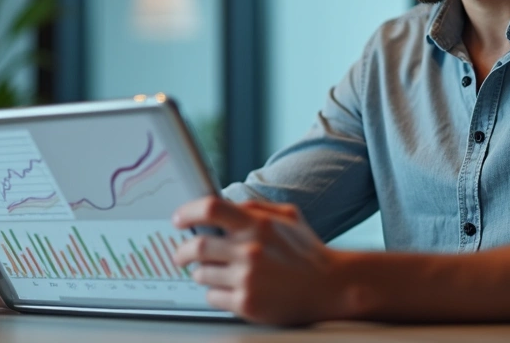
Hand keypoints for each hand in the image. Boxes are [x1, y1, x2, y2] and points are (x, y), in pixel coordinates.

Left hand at [171, 197, 346, 325]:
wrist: (331, 288)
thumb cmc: (308, 252)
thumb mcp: (287, 216)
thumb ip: (255, 207)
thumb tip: (223, 205)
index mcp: (257, 224)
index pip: (211, 208)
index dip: (188, 212)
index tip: (179, 219)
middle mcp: (250, 250)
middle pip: (197, 246)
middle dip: (183, 251)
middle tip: (182, 253)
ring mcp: (247, 279)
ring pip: (202, 274)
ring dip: (201, 273)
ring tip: (213, 272)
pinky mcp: (247, 304)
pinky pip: (212, 297)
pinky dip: (215, 293)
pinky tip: (228, 289)